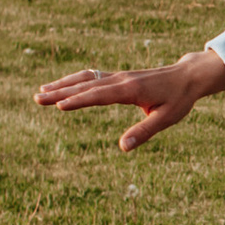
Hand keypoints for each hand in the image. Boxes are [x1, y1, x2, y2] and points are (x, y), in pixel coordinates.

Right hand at [35, 51, 224, 153]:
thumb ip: (144, 132)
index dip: (79, 101)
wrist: (187, 76)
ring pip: (85, 79)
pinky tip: (60, 87)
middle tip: (37, 99)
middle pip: (86, 86)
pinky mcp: (118, 78)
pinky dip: (74, 81)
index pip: (99, 96)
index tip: (59, 106)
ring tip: (41, 93)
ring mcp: (118, 77)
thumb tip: (123, 147)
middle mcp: (120, 80)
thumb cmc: (179, 99)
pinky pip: (91, 78)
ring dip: (62, 85)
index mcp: (131, 90)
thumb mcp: (166, 119)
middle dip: (61, 92)